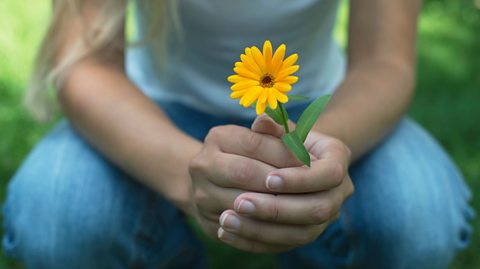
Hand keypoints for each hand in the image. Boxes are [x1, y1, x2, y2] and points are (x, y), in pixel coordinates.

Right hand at [188, 123, 300, 240]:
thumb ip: (277, 129)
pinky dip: (265, 233)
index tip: (311, 162)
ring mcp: (201, 196)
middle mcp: (201, 165)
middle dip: (281, 182)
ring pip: (242, 206)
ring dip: (277, 210)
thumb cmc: (254, 154)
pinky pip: (238, 234)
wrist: (218, 181)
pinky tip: (288, 228)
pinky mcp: (207, 224)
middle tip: (311, 188)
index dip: (285, 154)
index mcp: (218, 138)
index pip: (254, 144)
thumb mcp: (265, 136)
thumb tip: (278, 124)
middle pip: (245, 174)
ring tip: (305, 210)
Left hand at [216, 115, 354, 252]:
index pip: (328, 174)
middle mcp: (339, 192)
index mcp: (337, 159)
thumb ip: (272, 127)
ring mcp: (325, 218)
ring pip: (300, 234)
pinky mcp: (305, 234)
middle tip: (240, 202)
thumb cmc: (284, 140)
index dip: (299, 179)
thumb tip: (261, 121)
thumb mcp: (279, 128)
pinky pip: (282, 246)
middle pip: (317, 210)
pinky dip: (252, 241)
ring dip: (261, 229)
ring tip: (226, 219)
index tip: (268, 179)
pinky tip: (225, 232)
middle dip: (277, 208)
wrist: (290, 162)